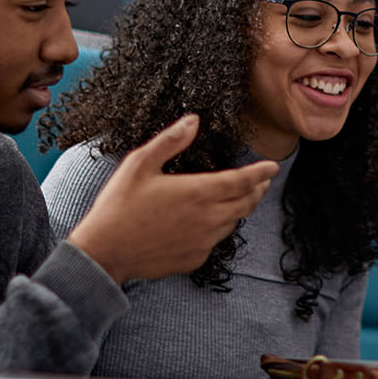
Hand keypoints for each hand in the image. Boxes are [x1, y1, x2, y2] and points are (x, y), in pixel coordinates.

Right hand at [66, 114, 277, 283]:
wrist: (104, 252)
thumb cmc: (119, 206)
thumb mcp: (140, 163)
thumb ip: (170, 140)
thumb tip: (194, 120)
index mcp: (198, 192)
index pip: (242, 180)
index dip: (261, 172)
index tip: (273, 166)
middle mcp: (207, 218)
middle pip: (246, 203)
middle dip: (257, 190)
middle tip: (261, 181)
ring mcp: (203, 241)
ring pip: (233, 222)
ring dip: (240, 208)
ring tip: (238, 198)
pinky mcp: (194, 258)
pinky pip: (216, 240)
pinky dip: (219, 228)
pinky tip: (209, 222)